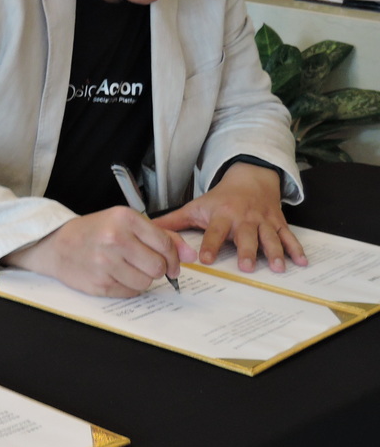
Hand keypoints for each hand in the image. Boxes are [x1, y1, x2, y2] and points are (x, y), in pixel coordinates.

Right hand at [2, 206, 194, 296]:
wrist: (57, 244)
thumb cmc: (94, 232)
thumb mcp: (125, 223)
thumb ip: (161, 237)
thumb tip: (191, 256)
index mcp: (124, 219)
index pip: (165, 243)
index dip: (173, 257)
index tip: (172, 264)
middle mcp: (114, 239)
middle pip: (158, 266)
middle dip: (158, 270)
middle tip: (146, 265)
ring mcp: (105, 262)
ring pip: (146, 282)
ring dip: (142, 279)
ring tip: (127, 269)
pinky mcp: (99, 282)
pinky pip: (130, 292)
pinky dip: (128, 287)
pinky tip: (115, 275)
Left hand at [154, 162, 306, 272]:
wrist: (250, 178)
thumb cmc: (219, 198)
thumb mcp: (195, 207)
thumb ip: (172, 221)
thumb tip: (146, 229)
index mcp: (222, 215)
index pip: (214, 232)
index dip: (210, 245)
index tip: (205, 259)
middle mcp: (243, 218)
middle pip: (245, 236)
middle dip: (246, 250)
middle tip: (246, 267)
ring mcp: (263, 221)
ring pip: (269, 237)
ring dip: (274, 252)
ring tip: (277, 267)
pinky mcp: (277, 223)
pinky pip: (288, 236)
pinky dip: (296, 248)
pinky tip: (301, 262)